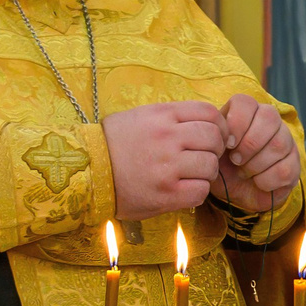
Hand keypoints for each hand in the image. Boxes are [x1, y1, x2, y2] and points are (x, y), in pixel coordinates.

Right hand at [103, 101, 226, 219]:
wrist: (87, 171)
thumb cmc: (113, 144)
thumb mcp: (139, 117)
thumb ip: (171, 117)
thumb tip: (203, 122)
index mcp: (162, 115)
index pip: (208, 113)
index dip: (219, 125)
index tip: (214, 135)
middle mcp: (167, 137)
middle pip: (214, 138)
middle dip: (216, 149)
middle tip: (204, 157)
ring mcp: (167, 166)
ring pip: (210, 165)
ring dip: (207, 172)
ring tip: (192, 175)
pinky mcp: (166, 193)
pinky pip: (200, 191)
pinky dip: (198, 191)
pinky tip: (185, 189)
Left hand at [214, 93, 301, 213]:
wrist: (233, 190)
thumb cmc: (220, 165)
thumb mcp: (210, 150)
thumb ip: (213, 138)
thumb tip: (225, 139)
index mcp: (245, 112)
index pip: (246, 102)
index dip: (237, 123)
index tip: (227, 145)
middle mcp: (269, 120)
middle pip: (269, 117)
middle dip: (249, 144)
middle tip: (235, 160)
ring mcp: (286, 140)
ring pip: (279, 144)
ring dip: (256, 164)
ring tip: (244, 172)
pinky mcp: (294, 163)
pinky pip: (285, 169)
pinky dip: (266, 180)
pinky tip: (258, 182)